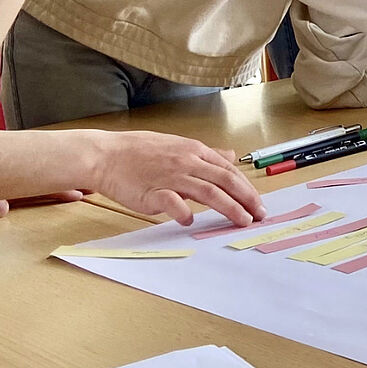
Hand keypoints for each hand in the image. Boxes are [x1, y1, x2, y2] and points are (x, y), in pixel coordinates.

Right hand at [87, 131, 265, 226]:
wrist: (107, 155)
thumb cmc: (140, 152)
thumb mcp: (177, 145)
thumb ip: (205, 154)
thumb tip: (230, 155)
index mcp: (193, 150)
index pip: (228, 170)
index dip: (247, 188)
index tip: (258, 203)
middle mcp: (186, 161)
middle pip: (224, 180)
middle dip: (246, 199)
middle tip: (259, 215)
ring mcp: (170, 176)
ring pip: (208, 191)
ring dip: (228, 208)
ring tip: (241, 221)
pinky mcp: (152, 192)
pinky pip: (173, 203)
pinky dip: (185, 212)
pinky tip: (191, 221)